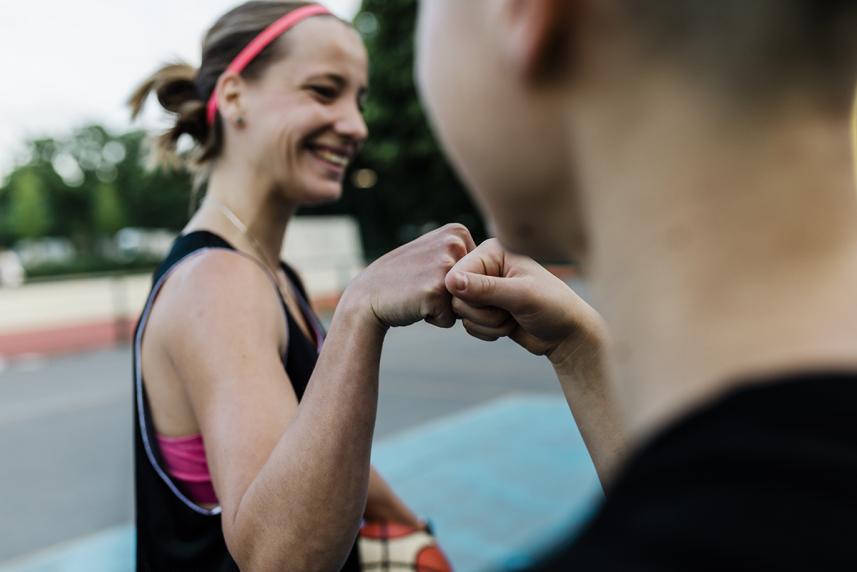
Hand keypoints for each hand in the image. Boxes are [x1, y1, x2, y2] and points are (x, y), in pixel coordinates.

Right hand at [344, 224, 475, 330]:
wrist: (367, 296)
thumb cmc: (403, 279)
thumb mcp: (434, 252)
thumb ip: (461, 252)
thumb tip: (495, 263)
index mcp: (457, 231)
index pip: (480, 271)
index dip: (457, 281)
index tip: (431, 272)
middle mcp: (454, 243)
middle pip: (476, 286)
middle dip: (454, 295)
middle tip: (423, 284)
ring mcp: (446, 266)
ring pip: (465, 303)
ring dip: (445, 307)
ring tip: (421, 294)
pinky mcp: (437, 292)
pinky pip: (451, 319)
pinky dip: (435, 319)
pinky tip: (416, 305)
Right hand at [444, 238, 605, 366]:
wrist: (567, 334)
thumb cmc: (552, 307)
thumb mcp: (521, 296)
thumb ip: (485, 288)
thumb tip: (449, 281)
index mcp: (492, 252)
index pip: (455, 275)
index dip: (469, 297)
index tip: (497, 303)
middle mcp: (486, 267)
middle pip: (456, 297)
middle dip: (483, 313)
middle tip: (509, 312)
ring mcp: (485, 289)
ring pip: (462, 314)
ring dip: (487, 324)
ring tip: (512, 318)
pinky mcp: (485, 309)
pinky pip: (468, 324)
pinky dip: (487, 331)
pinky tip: (508, 325)